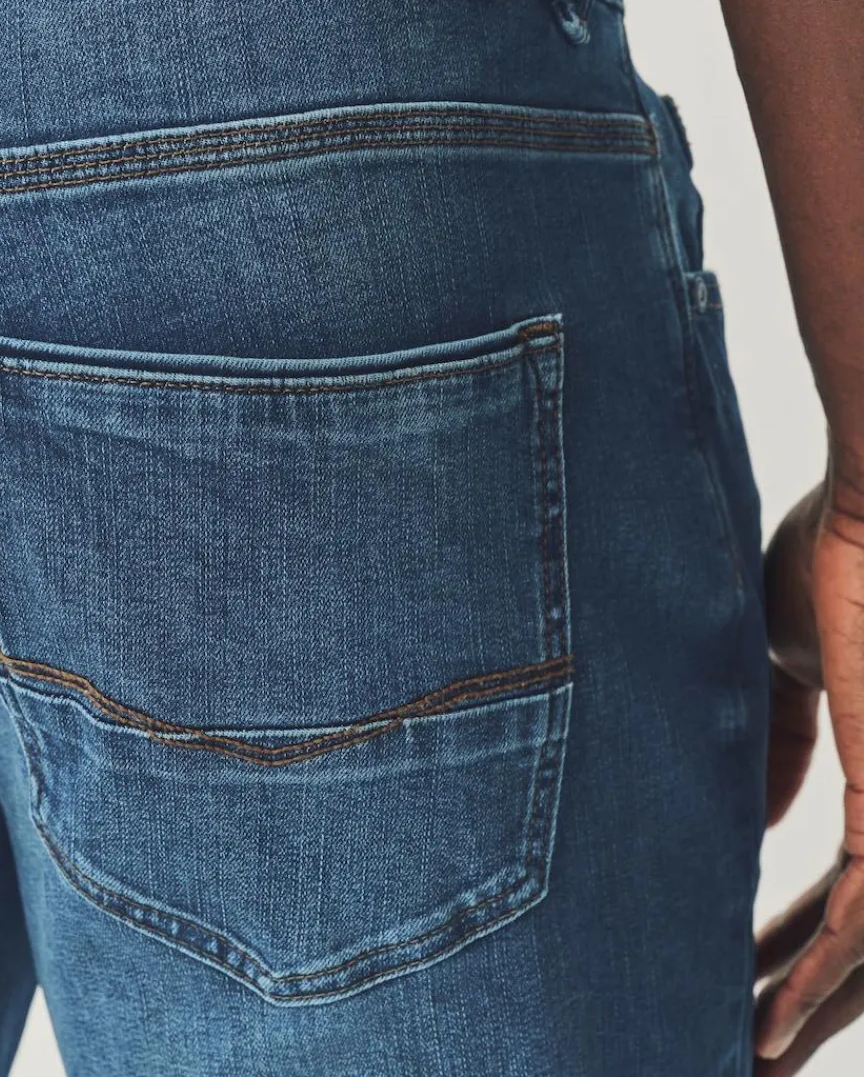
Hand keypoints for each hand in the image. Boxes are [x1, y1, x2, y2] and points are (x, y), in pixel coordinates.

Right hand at [755, 467, 863, 1068]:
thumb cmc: (837, 557)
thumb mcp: (780, 659)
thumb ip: (772, 739)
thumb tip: (749, 812)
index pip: (838, 883)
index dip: (786, 936)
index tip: (732, 967)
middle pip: (856, 936)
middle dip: (800, 997)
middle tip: (739, 1049)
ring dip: (803, 1011)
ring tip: (743, 1059)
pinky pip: (862, 919)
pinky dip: (814, 981)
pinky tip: (764, 1024)